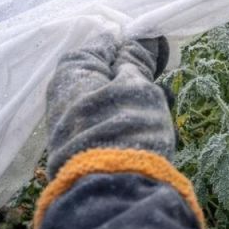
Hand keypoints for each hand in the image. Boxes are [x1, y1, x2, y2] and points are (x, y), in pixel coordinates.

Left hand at [45, 35, 174, 178]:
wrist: (112, 188)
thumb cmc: (125, 123)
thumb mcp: (137, 84)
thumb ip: (136, 59)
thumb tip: (135, 40)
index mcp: (72, 71)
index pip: (104, 44)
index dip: (133, 44)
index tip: (158, 50)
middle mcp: (65, 95)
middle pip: (106, 74)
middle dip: (136, 75)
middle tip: (162, 80)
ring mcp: (72, 124)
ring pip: (111, 99)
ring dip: (138, 98)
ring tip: (163, 105)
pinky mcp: (83, 146)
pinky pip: (110, 121)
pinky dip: (130, 118)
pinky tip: (151, 124)